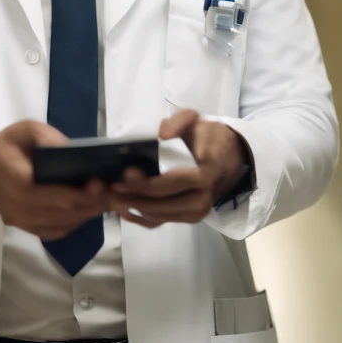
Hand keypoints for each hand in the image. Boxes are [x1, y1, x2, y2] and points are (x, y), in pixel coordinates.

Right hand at [0, 121, 109, 239]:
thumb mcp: (28, 129)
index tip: (103, 183)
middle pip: (66, 214)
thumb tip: (74, 151)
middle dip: (93, 204)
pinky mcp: (24, 227)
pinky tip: (87, 210)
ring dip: (87, 214)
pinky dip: (74, 223)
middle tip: (115, 192)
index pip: (61, 197)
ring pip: (62, 225)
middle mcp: (21, 209)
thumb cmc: (8, 144)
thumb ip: (50, 138)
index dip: (85, 194)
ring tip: (107, 200)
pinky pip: (54, 231)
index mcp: (21, 184)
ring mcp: (21, 221)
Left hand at [107, 108, 249, 228]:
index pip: (172, 183)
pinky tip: (124, 210)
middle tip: (112, 189)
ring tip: (113, 197)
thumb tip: (161, 134)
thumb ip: (179, 121)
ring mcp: (197, 211)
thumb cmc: (208, 137)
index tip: (125, 176)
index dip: (146, 183)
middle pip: (163, 204)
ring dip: (134, 209)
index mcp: (205, 173)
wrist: (229, 158)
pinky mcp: (190, 218)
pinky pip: (163, 222)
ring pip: (160, 217)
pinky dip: (141, 219)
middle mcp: (203, 197)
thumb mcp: (196, 120)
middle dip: (135, 198)